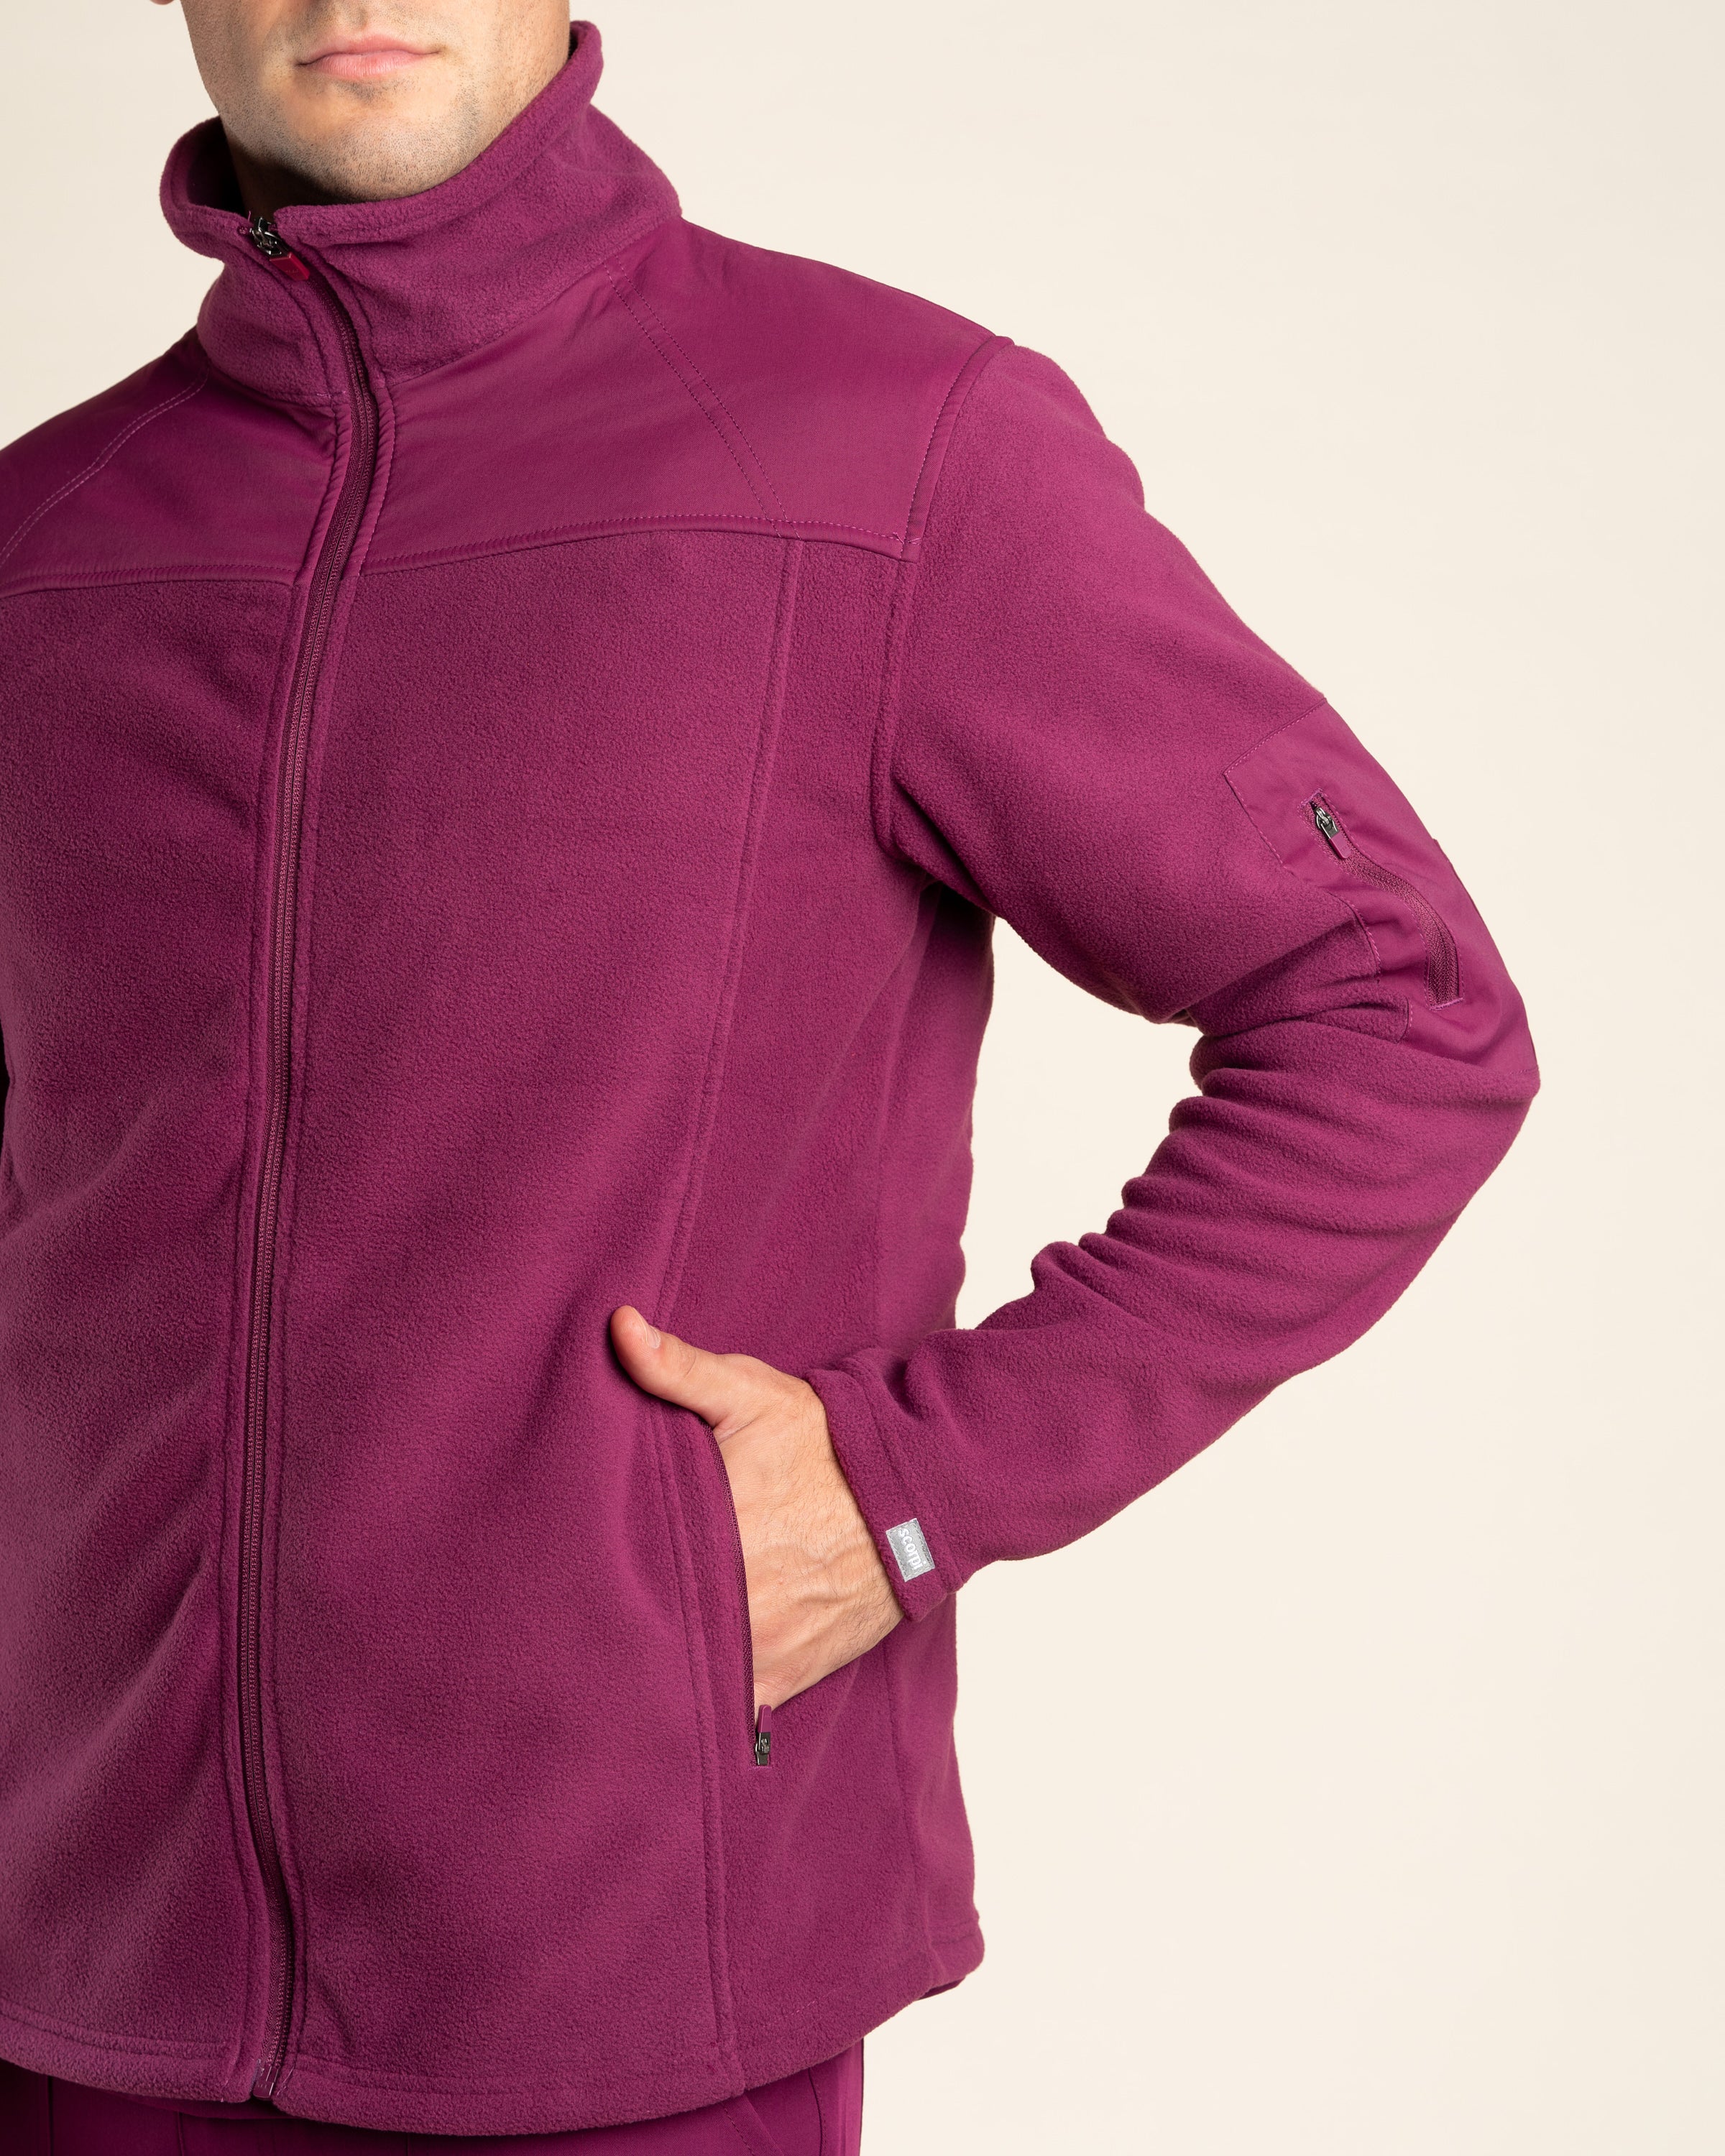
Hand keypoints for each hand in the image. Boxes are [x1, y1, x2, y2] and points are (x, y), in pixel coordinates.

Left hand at [610, 1306, 900, 1709]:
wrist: (919, 1494)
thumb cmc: (827, 1442)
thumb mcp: (752, 1394)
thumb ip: (678, 1367)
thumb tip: (618, 1327)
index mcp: (711, 1534)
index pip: (624, 1572)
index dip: (585, 1578)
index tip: (554, 1577)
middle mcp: (734, 1602)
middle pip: (648, 1632)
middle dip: (617, 1628)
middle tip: (576, 1620)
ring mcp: (761, 1647)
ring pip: (687, 1678)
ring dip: (660, 1669)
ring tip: (618, 1661)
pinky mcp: (790, 1675)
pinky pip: (734, 1707)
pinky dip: (708, 1703)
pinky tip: (675, 1695)